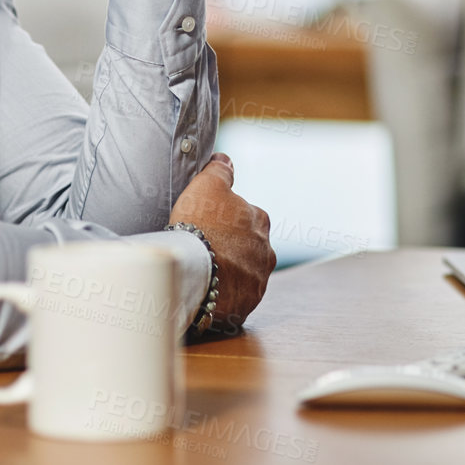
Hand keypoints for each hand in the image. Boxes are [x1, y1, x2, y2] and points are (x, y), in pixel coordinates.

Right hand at [169, 153, 275, 334]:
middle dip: (231, 247)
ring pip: (243, 273)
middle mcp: (267, 251)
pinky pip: (235, 297)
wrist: (197, 272)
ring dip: (229, 272)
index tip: (208, 224)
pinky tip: (207, 290)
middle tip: (205, 248)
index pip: (247, 217)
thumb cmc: (201, 225)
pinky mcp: (247, 304)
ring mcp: (259, 280)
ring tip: (204, 272)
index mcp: (260, 221)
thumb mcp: (207, 185)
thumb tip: (225, 159)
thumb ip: (219, 171)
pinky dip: (224, 294)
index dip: (225, 219)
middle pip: (248, 247)